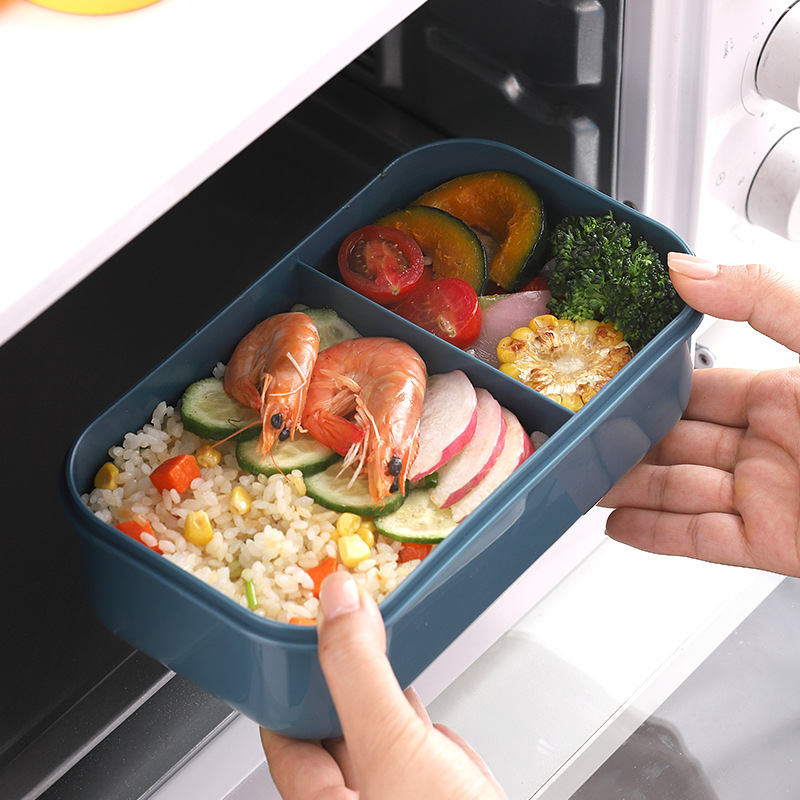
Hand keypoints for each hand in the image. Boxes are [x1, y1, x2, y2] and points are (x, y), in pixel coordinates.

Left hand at [261, 571, 505, 799]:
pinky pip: (423, 761)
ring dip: (382, 695)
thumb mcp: (393, 749)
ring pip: (382, 742)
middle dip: (340, 680)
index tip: (298, 635)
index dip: (289, 682)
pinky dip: (422, 728)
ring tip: (379, 648)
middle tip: (343, 624)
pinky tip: (427, 715)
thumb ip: (360, 674)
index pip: (286, 737)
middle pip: (335, 733)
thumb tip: (336, 603)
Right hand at [601, 254, 799, 576]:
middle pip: (678, 442)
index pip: (696, 386)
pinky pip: (703, 540)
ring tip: (579, 482)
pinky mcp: (777, 546)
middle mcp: (775, 444)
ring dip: (628, 489)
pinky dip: (658, 536)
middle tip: (576, 439)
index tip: (603, 387)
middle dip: (625, 441)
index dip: (646, 388)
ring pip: (680, 492)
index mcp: (787, 392)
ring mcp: (773, 497)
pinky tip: (618, 526)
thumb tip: (686, 269)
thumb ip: (763, 300)